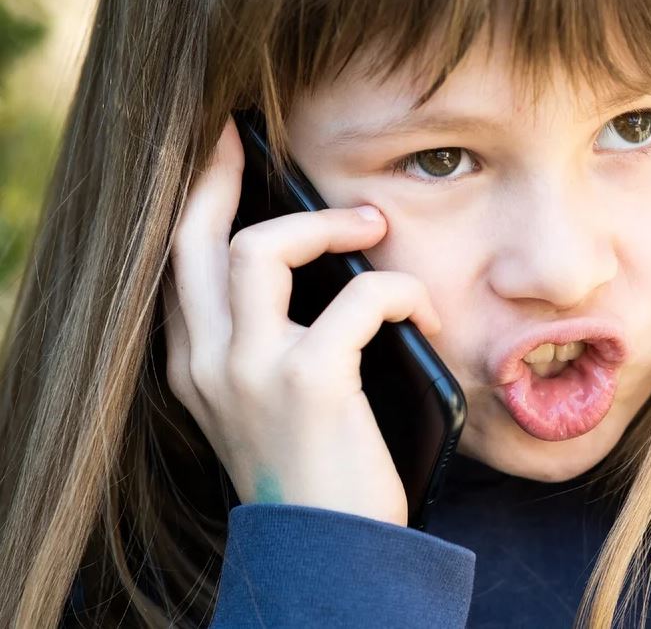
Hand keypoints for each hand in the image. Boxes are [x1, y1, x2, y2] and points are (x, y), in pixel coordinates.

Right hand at [159, 117, 441, 526]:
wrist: (328, 557)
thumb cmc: (315, 475)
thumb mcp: (271, 408)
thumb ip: (274, 344)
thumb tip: (331, 271)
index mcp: (194, 368)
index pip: (177, 264)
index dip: (196, 202)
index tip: (219, 155)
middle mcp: (207, 364)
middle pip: (193, 239)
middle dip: (218, 176)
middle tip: (248, 138)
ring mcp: (250, 371)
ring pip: (260, 248)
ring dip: (328, 224)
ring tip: (375, 228)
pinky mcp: (307, 383)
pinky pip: (362, 298)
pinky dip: (403, 293)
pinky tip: (429, 320)